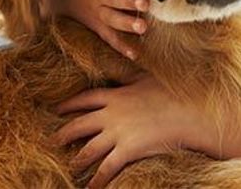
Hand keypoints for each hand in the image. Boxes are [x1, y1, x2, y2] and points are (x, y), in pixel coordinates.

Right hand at [52, 0, 149, 58]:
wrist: (54, 0)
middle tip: (145, 3)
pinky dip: (122, 46)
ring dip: (129, 23)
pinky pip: (110, 38)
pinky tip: (136, 54)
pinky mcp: (99, 26)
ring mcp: (99, 13)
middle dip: (129, 0)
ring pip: (114, 19)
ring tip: (143, 27)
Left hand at [53, 77, 210, 188]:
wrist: (189, 111)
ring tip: (70, 166)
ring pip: (88, 150)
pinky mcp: (127, 150)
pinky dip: (96, 181)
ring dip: (77, 160)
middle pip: (79, 125)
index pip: (85, 99)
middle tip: (52, 141)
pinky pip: (106, 169)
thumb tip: (123, 63)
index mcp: (116, 95)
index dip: (69, 105)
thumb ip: (130, 75)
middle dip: (63, 134)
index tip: (56, 109)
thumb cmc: (173, 92)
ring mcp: (118, 133)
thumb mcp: (147, 78)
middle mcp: (112, 115)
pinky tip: (89, 188)